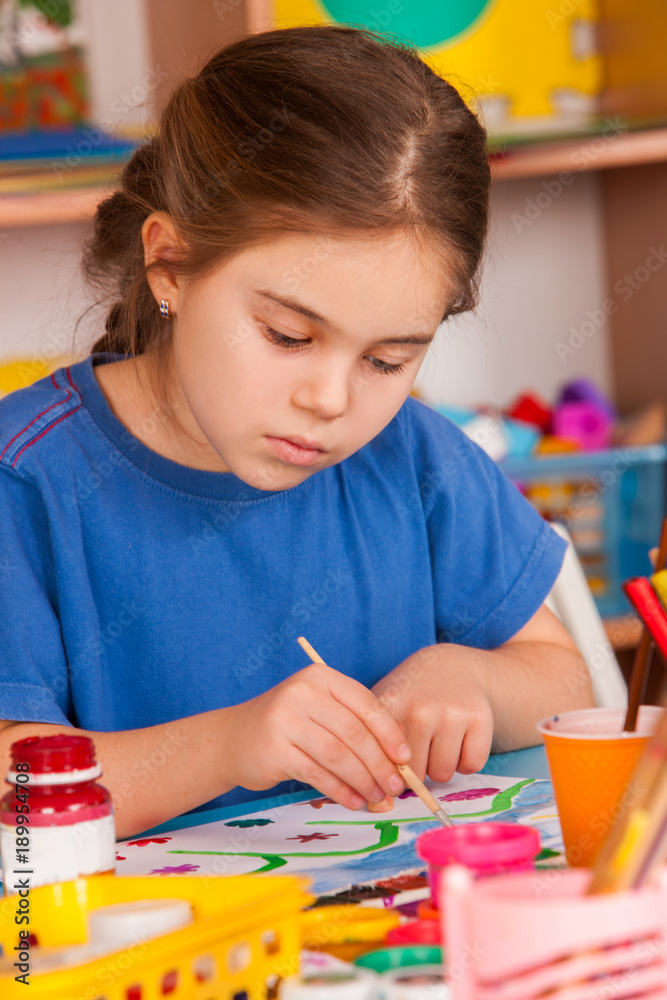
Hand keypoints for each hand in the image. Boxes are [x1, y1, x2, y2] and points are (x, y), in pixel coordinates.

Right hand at [221, 663, 410, 809]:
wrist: (234, 738)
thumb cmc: (289, 726)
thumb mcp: (320, 712)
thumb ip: (354, 726)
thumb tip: (399, 759)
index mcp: (321, 677)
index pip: (366, 704)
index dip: (390, 733)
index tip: (405, 757)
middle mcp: (302, 692)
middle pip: (354, 732)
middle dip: (380, 763)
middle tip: (395, 786)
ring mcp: (285, 719)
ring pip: (338, 755)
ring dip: (363, 780)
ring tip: (376, 797)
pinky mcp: (274, 749)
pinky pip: (317, 774)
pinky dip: (340, 790)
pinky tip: (352, 800)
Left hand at [371, 645, 493, 783]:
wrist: (452, 666)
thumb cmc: (410, 696)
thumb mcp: (384, 708)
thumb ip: (372, 750)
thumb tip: (372, 806)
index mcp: (388, 707)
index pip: (381, 762)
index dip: (386, 778)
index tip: (388, 784)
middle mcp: (419, 709)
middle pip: (414, 775)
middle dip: (417, 772)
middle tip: (419, 750)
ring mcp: (451, 712)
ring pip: (443, 774)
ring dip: (441, 767)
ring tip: (438, 742)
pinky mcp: (479, 717)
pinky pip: (471, 765)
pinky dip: (467, 762)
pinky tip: (459, 740)